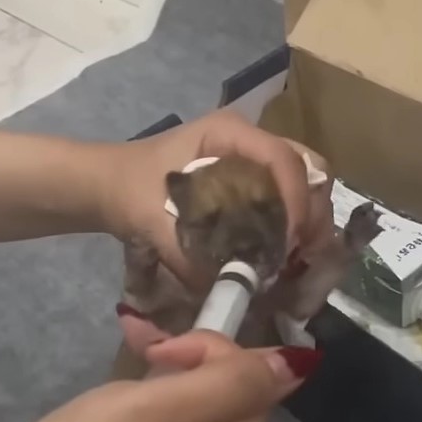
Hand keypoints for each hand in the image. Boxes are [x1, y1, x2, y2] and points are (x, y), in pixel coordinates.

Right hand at [22, 330, 320, 421]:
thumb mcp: (155, 414)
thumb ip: (230, 386)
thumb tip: (303, 362)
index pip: (255, 387)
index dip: (215, 354)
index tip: (163, 351)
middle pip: (231, 394)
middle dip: (191, 356)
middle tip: (147, 345)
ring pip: (204, 399)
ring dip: (175, 365)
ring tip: (135, 342)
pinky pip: (181, 415)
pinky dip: (162, 389)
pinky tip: (138, 364)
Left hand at [99, 109, 333, 291]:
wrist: (110, 182)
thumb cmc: (128, 188)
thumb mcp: (150, 219)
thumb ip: (186, 255)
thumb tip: (228, 289)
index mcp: (228, 132)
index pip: (282, 159)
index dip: (296, 201)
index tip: (289, 244)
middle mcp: (249, 139)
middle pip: (306, 167)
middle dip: (311, 213)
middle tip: (300, 255)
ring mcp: (252, 156)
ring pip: (303, 181)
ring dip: (307, 220)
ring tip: (294, 258)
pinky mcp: (250, 176)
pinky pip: (287, 194)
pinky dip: (294, 222)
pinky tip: (281, 252)